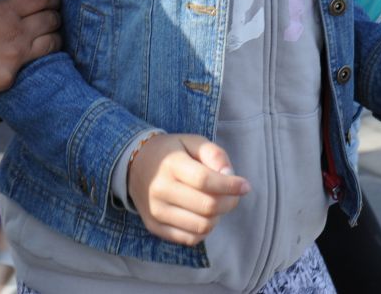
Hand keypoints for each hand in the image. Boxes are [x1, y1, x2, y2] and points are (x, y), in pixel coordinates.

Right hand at [0, 0, 61, 94]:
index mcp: (5, 9)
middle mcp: (16, 29)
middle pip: (51, 19)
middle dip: (54, 18)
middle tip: (54, 19)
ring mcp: (16, 53)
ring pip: (51, 43)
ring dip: (54, 40)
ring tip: (53, 40)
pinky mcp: (11, 75)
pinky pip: (31, 68)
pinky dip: (35, 65)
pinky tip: (35, 64)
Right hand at [127, 134, 249, 245]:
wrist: (135, 165)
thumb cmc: (171, 152)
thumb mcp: (193, 142)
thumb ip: (214, 154)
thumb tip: (230, 175)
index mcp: (171, 164)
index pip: (205, 181)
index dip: (230, 186)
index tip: (245, 185)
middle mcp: (160, 190)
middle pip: (207, 207)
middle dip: (229, 202)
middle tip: (234, 195)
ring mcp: (156, 211)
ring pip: (201, 226)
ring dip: (218, 217)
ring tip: (217, 204)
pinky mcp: (154, 227)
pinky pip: (190, 239)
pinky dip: (204, 230)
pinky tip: (203, 215)